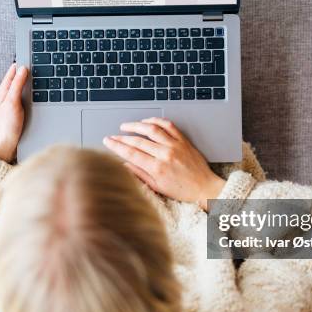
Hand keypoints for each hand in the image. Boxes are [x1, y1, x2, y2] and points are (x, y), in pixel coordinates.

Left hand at [0, 64, 27, 161]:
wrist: (4, 148)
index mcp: (4, 92)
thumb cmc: (5, 127)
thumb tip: (22, 68)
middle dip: (24, 72)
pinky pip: (25, 99)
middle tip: (33, 63)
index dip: (20, 65)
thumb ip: (17, 85)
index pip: (13, 73)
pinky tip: (36, 96)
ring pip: (21, 90)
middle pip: (17, 80)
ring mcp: (13, 106)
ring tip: (35, 76)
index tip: (28, 56)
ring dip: (27, 83)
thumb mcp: (12, 102)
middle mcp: (7, 97)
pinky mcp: (18, 114)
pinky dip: (30, 94)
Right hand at [103, 117, 225, 210]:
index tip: (108, 142)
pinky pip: (168, 125)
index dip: (117, 146)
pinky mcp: (183, 140)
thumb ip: (139, 174)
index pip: (131, 153)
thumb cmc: (182, 190)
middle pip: (138, 141)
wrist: (204, 187)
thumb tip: (124, 164)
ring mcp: (175, 145)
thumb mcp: (157, 187)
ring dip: (135, 125)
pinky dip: (155, 121)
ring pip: (151, 129)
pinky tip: (146, 122)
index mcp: (157, 168)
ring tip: (125, 126)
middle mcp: (165, 154)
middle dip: (122, 137)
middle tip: (112, 136)